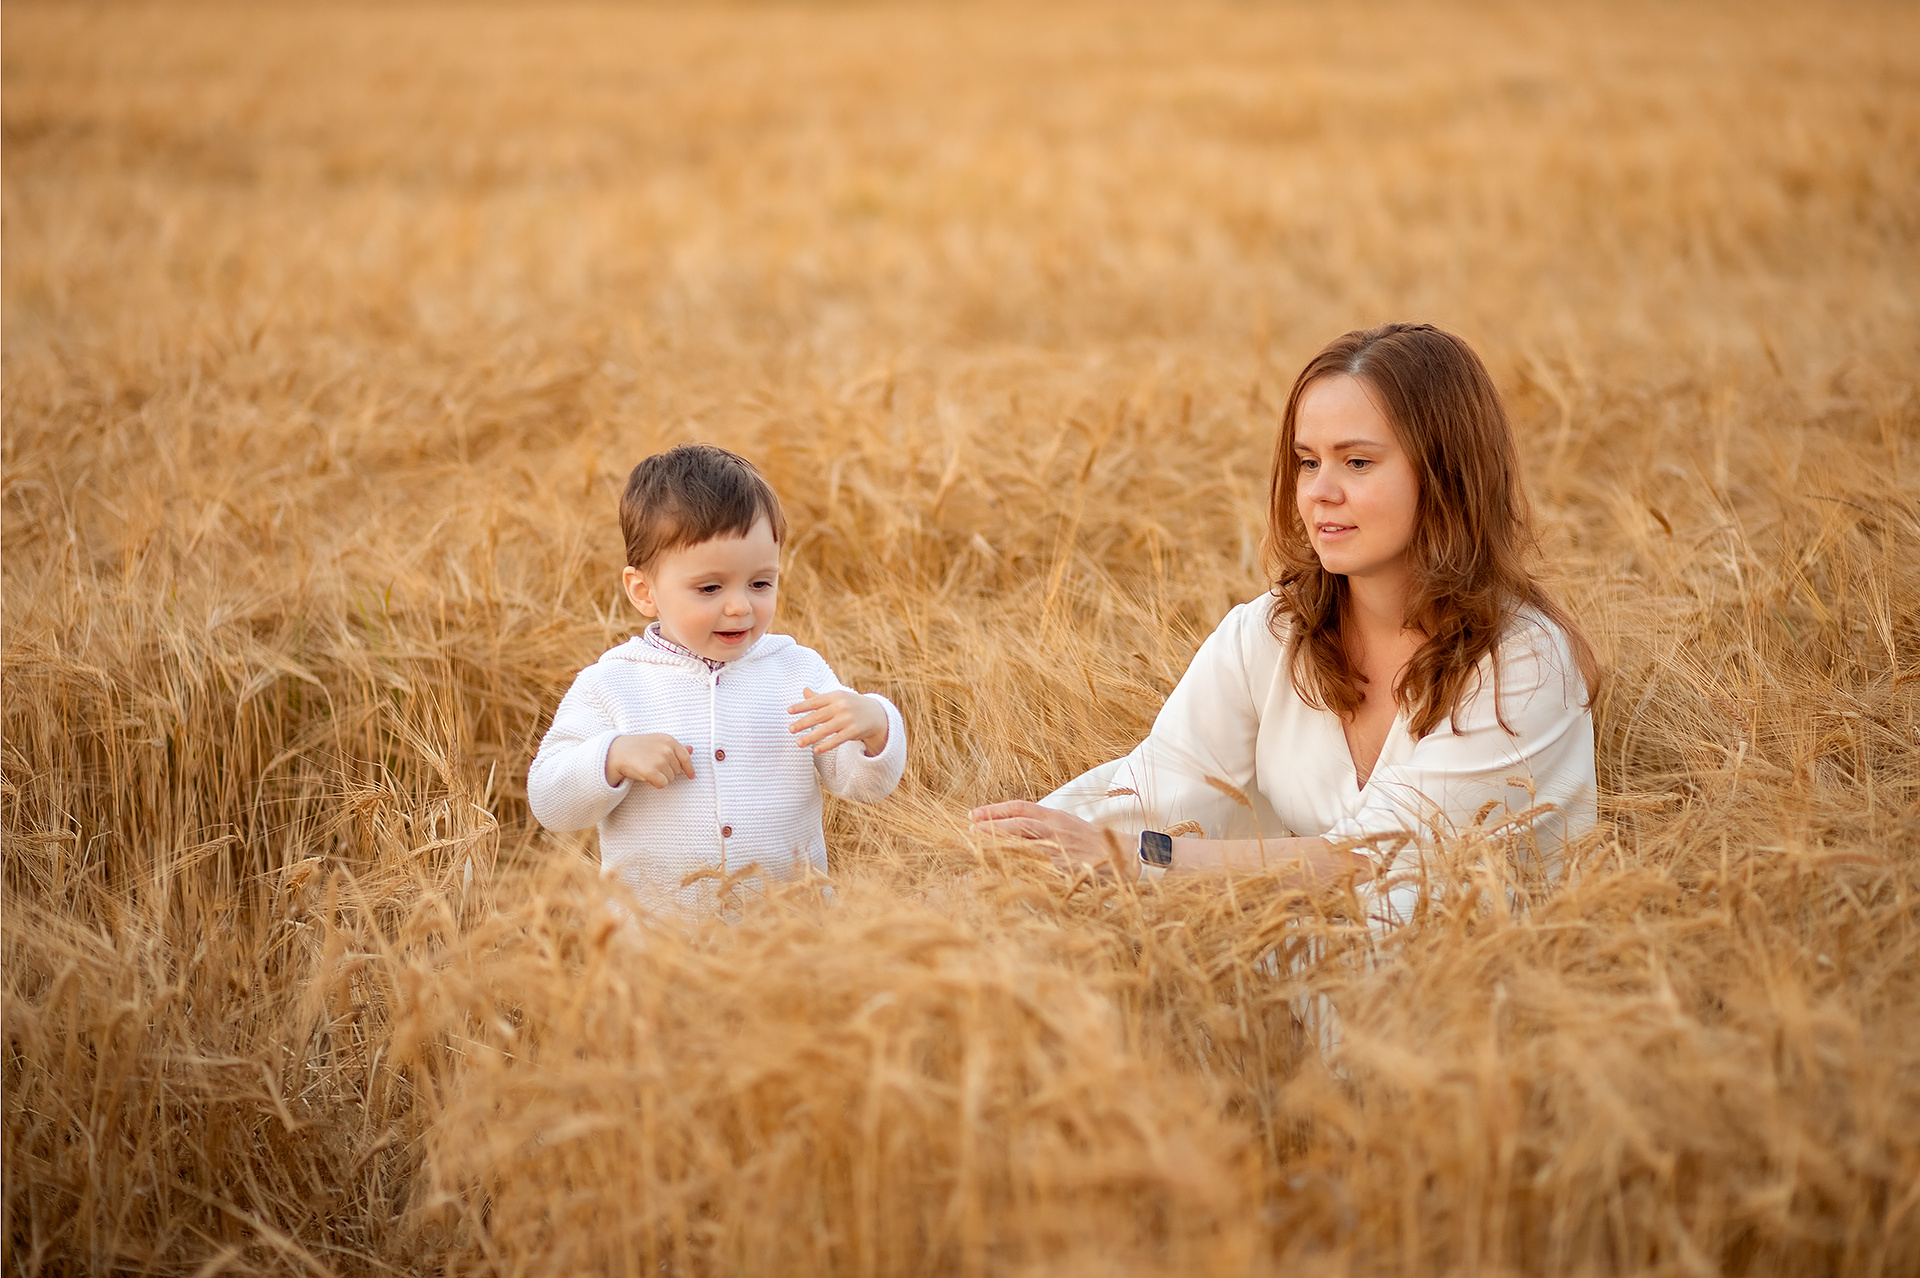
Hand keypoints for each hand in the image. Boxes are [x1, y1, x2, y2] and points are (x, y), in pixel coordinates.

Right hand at [606, 733, 695, 788]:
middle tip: (653, 766)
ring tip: (648, 768)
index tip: (691, 776)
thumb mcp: (657, 742)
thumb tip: (691, 749)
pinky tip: (647, 777)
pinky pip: (663, 784)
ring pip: (670, 778)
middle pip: (677, 770)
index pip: (686, 757)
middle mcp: (666, 749)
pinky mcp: (651, 771)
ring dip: (661, 777)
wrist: (616, 752)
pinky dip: (656, 784)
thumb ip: (675, 747)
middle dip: (668, 772)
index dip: (689, 769)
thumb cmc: (637, 747)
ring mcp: (659, 760)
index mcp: (669, 740)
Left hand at [787, 687, 889, 755]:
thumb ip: (820, 698)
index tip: (789, 711)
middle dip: (803, 723)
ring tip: (799, 743)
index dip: (801, 706)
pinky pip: (837, 740)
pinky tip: (816, 750)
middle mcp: (841, 706)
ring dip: (811, 737)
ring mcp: (848, 719)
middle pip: (818, 716)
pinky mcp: (853, 731)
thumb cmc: (851, 705)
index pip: (815, 701)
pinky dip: (826, 745)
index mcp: (835, 696)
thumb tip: (804, 690)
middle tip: (790, 729)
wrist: (876, 714)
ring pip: (825, 730)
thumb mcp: (837, 698)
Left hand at [968, 800, 1132, 878]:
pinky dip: (1022, 872)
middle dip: (993, 826)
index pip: (1021, 808)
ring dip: (1002, 846)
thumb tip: (1014, 830)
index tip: (973, 814)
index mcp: (1056, 817)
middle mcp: (1057, 830)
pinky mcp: (1067, 871)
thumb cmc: (1095, 843)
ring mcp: (1062, 851)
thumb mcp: (1068, 827)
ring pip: (1027, 845)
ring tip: (979, 849)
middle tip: (971, 830)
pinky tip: (1003, 877)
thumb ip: (1043, 827)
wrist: (1127, 857)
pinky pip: (1040, 871)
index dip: (995, 810)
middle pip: (1020, 824)